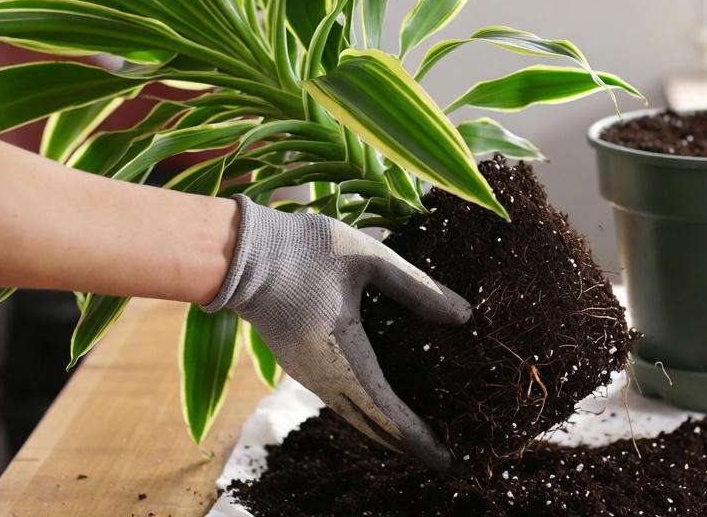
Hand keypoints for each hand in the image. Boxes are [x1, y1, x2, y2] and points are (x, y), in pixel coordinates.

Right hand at [204, 195, 469, 469]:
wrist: (242, 252)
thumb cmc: (307, 248)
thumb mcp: (370, 258)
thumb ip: (417, 286)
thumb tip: (464, 316)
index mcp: (340, 352)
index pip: (383, 410)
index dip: (415, 436)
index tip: (443, 457)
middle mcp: (321, 373)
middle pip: (368, 424)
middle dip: (405, 443)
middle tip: (441, 458)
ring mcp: (306, 371)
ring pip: (350, 415)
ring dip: (384, 430)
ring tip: (418, 438)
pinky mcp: (299, 362)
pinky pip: (337, 400)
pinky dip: (365, 412)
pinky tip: (382, 407)